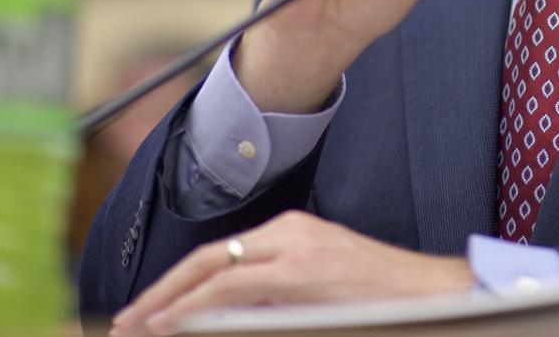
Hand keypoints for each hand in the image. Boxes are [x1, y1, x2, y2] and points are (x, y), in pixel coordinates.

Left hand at [109, 211, 473, 335]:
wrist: (433, 293)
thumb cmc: (382, 297)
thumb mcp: (322, 286)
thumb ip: (278, 293)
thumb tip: (230, 317)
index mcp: (293, 231)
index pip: (221, 255)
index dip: (178, 284)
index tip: (148, 311)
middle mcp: (289, 231)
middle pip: (208, 257)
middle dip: (160, 292)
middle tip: (126, 322)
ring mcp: (296, 249)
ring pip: (214, 269)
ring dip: (169, 301)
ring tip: (139, 326)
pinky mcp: (302, 271)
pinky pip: (233, 288)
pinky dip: (197, 307)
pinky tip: (173, 324)